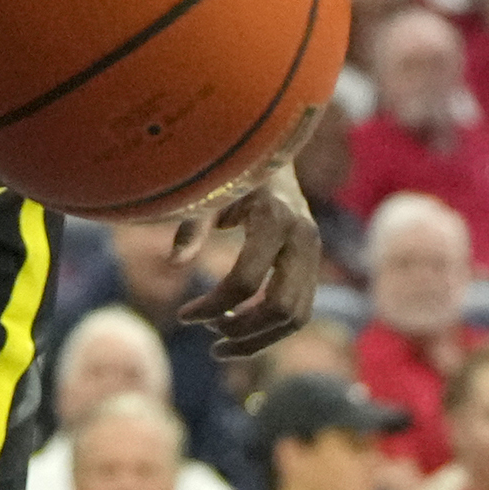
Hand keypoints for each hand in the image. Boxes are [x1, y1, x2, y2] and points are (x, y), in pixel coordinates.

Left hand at [173, 156, 320, 358]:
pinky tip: (237, 328)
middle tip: (208, 339)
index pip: (246, 281)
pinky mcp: (312, 261)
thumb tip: (175, 262)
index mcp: (274, 217)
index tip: (184, 317)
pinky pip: (300, 307)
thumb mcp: (207, 190)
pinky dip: (271, 326)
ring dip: (260, 338)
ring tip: (219, 344)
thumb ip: (192, 224)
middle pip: (281, 308)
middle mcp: (302, 236)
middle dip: (243, 332)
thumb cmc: (229, 167)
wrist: (270, 146)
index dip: (212, 306)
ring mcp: (313, 250)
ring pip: (297, 315)